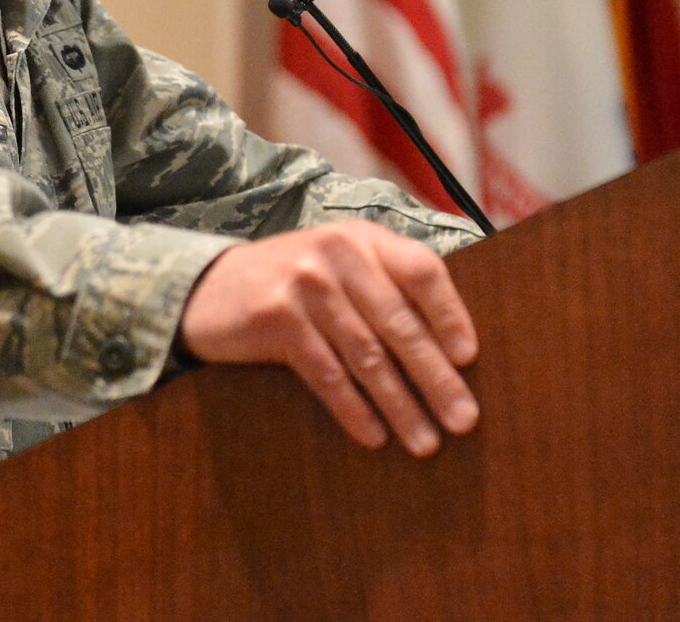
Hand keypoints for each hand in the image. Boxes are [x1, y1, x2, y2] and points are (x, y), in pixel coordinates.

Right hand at [177, 221, 478, 456]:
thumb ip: (386, 288)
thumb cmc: (294, 285)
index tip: (469, 358)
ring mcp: (305, 284)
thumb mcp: (340, 267)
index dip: (450, 314)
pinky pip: (326, 373)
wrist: (210, 288)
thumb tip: (451, 351)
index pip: (422, 271)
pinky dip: (353, 409)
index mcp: (364, 238)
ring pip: (366, 355)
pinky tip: (374, 436)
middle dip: (435, 376)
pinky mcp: (276, 317)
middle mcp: (338, 253)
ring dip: (401, 404)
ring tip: (426, 441)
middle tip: (464, 419)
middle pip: (399, 323)